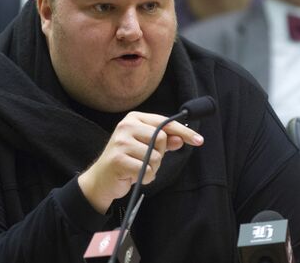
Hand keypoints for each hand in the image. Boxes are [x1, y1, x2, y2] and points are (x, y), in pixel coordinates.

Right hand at [78, 111, 203, 213]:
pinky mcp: (118, 159)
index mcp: (133, 118)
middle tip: (146, 161)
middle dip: (160, 155)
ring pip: (155, 157)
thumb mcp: (146, 148)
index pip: (164, 123)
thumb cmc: (125, 161)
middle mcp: (126, 126)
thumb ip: (163, 142)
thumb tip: (180, 139)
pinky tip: (133, 177)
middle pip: (162, 138)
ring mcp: (121, 142)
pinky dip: (145, 178)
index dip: (183, 132)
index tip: (199, 140)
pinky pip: (146, 171)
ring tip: (138, 170)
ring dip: (152, 169)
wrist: (101, 179)